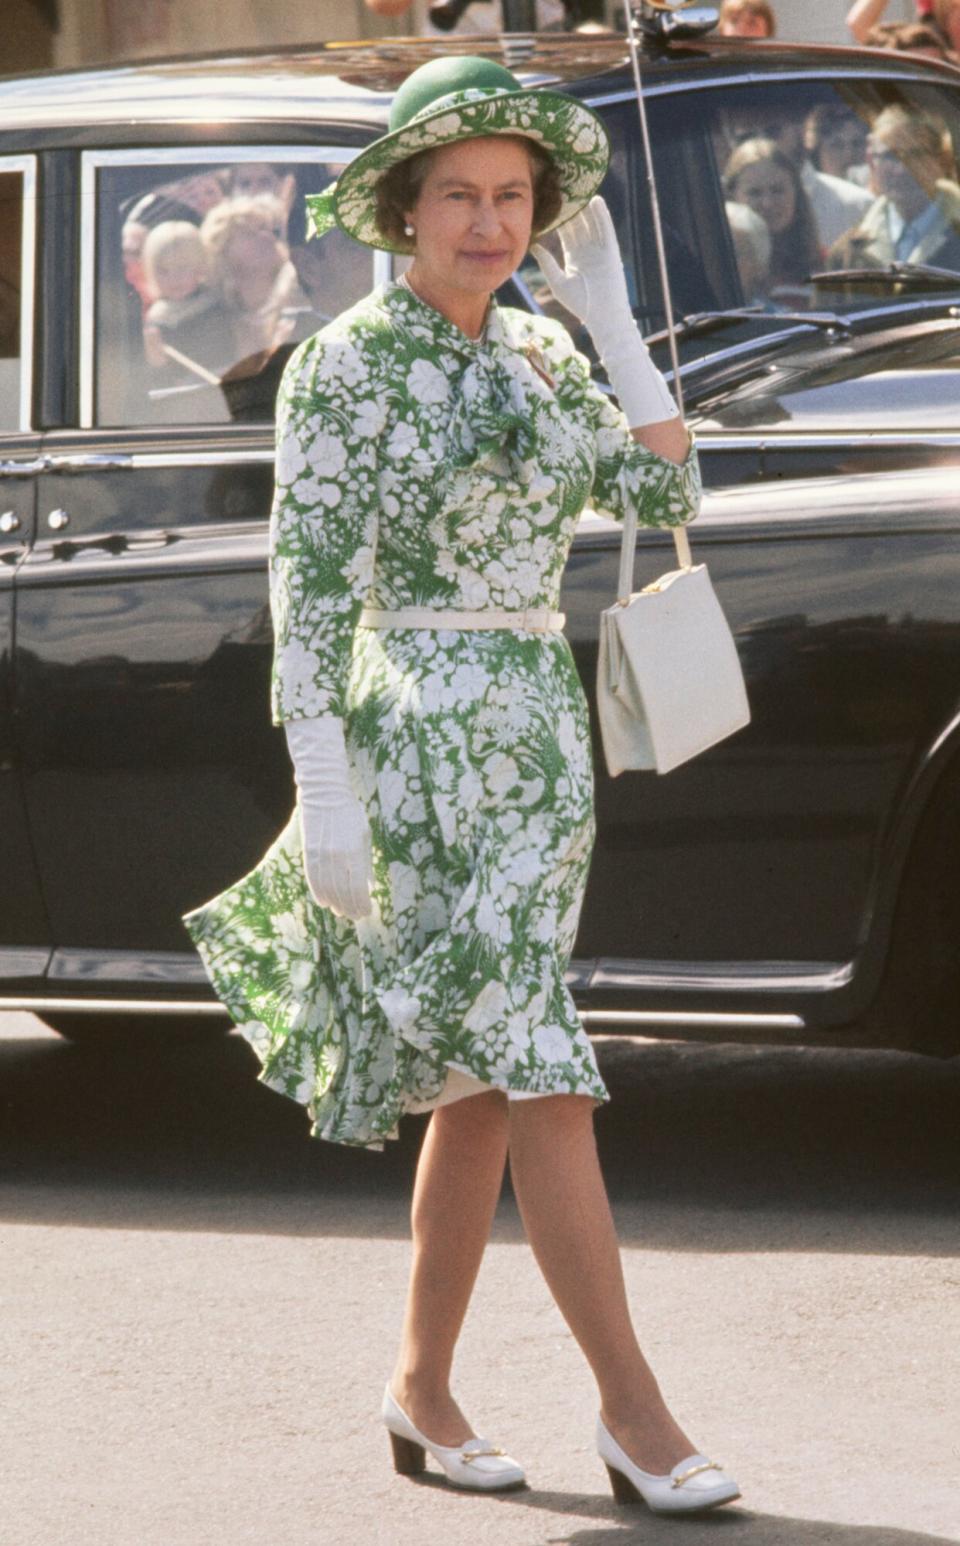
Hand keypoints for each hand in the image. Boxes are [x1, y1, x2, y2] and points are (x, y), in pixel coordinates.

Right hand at [298, 797, 372, 920]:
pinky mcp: (308, 853)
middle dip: (350, 907)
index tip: (367, 911)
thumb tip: (369, 885)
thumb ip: (366, 861)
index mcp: (354, 852)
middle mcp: (337, 857)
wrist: (324, 794)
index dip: (362, 903)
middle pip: (343, 892)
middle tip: (356, 916)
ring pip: (328, 889)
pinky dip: (319, 893)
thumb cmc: (349, 813)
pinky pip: (313, 880)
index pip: (358, 887)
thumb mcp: (364, 835)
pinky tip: (324, 902)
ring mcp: (321, 856)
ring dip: (335, 904)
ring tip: (342, 912)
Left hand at [531, 196, 632, 346]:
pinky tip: (596, 201)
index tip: (550, 200)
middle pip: (579, 223)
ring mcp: (600, 250)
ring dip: (586, 206)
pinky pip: (606, 229)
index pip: (565, 231)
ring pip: (592, 222)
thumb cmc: (580, 304)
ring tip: (578, 187)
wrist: (602, 316)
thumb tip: (532, 245)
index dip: (559, 216)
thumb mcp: (558, 282)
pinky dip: (602, 216)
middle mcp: (588, 250)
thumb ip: (546, 263)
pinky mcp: (611, 252)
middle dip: (572, 206)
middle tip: (563, 185)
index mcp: (575, 257)